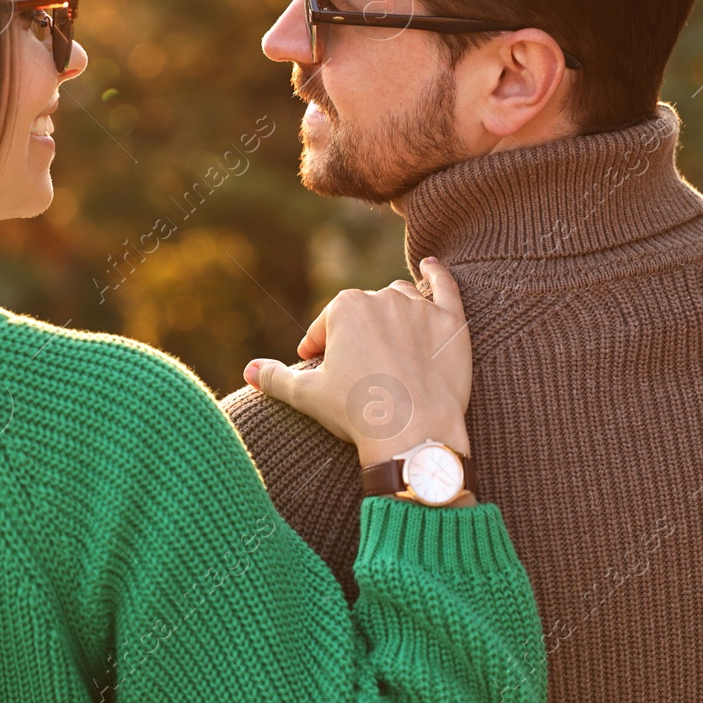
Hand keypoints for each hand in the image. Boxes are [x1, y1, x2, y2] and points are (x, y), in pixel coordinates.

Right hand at [243, 258, 471, 467]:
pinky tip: (430, 266)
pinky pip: (446, 288)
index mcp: (344, 307)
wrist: (414, 435)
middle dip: (358, 336)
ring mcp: (421, 308)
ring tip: (390, 341)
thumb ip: (274, 378)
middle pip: (365, 311)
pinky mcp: (452, 323)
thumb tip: (249, 371)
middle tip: (359, 371)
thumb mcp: (307, 396)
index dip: (320, 350)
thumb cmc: (358, 413)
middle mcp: (382, 297)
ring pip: (401, 300)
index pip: (327, 325)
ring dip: (393, 314)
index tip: (322, 372)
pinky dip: (438, 275)